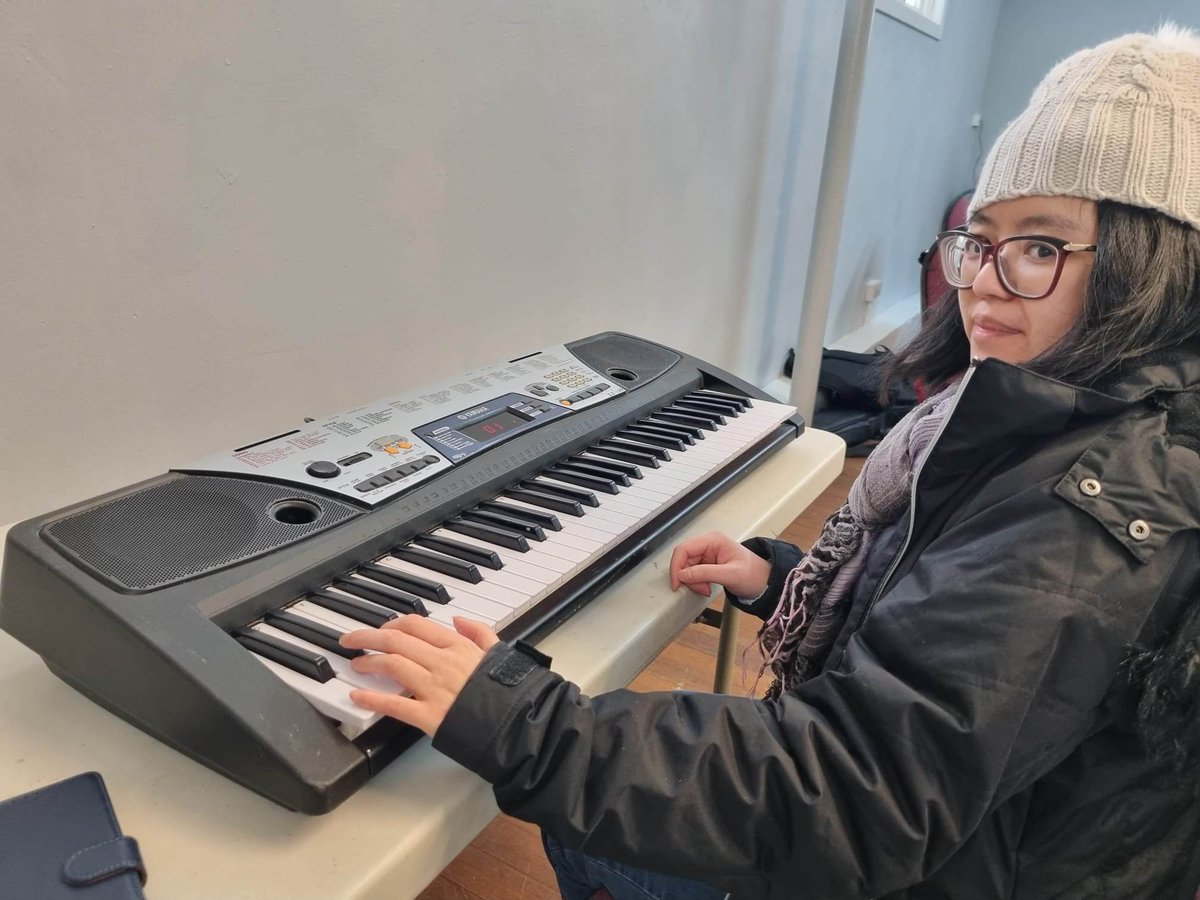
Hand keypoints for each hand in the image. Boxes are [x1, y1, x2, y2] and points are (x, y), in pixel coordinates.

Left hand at [339, 614, 498, 735]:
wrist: (519, 724)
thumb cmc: (511, 691)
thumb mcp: (501, 651)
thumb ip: (480, 632)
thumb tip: (459, 620)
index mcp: (459, 646)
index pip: (415, 624)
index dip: (391, 624)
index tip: (380, 629)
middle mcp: (443, 662)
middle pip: (396, 640)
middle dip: (367, 637)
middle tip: (351, 640)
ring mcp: (434, 688)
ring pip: (392, 665)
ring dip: (368, 662)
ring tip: (357, 665)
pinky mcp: (429, 715)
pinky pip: (394, 704)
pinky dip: (372, 699)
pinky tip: (357, 696)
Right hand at [669, 530, 769, 598]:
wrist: (764, 583)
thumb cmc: (754, 575)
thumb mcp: (730, 575)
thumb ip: (705, 573)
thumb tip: (682, 575)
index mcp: (713, 540)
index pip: (684, 549)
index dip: (677, 566)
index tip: (677, 583)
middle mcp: (708, 544)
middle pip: (684, 559)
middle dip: (688, 577)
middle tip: (700, 589)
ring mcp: (707, 553)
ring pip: (686, 568)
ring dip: (693, 582)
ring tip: (706, 590)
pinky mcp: (707, 563)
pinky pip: (693, 573)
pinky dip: (696, 583)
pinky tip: (706, 588)